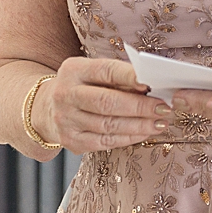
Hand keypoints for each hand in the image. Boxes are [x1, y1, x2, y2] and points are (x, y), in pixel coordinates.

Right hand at [37, 56, 168, 152]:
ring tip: (161, 122)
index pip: (106, 71)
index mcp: (73, 70)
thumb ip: (119, 76)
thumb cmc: (83, 86)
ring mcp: (66, 120)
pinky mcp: (71, 141)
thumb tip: (153, 84)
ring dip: (140, 125)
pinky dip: (129, 138)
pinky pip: (105, 142)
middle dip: (140, 106)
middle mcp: (65, 95)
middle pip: (107, 102)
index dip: (130, 77)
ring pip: (108, 125)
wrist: (47, 108)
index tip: (152, 82)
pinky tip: (145, 132)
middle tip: (164, 108)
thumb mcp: (93, 72)